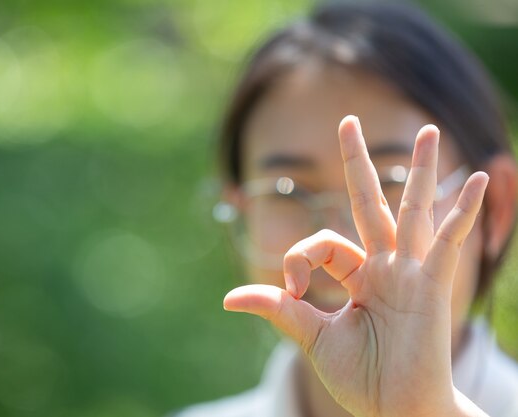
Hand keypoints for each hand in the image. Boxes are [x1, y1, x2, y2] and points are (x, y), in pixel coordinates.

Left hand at [223, 116, 488, 416]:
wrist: (395, 411)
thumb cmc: (360, 377)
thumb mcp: (310, 335)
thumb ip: (278, 308)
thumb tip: (228, 299)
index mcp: (356, 275)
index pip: (322, 242)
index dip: (298, 257)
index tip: (288, 287)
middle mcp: (385, 267)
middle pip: (369, 202)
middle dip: (357, 163)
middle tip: (348, 121)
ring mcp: (411, 273)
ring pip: (412, 210)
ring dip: (420, 170)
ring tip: (427, 130)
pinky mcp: (432, 288)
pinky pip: (448, 243)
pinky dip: (460, 213)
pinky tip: (473, 181)